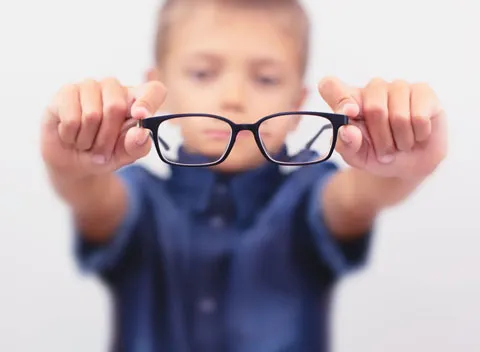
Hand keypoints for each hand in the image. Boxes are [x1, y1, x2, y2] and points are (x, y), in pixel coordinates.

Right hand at [41, 78, 166, 179]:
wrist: (73, 161)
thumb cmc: (105, 153)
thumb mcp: (124, 156)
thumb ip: (137, 147)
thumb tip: (141, 133)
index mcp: (138, 101)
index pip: (154, 90)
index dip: (149, 101)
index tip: (140, 115)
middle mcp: (115, 88)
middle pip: (116, 106)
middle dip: (107, 138)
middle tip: (102, 151)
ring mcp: (90, 86)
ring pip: (92, 115)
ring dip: (88, 140)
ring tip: (86, 142)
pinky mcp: (66, 91)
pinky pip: (71, 118)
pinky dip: (71, 136)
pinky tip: (70, 135)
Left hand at [318, 77, 447, 179]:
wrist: (407, 165)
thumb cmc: (376, 155)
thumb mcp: (356, 157)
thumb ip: (346, 145)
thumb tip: (347, 130)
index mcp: (347, 100)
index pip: (330, 85)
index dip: (340, 98)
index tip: (350, 113)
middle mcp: (372, 89)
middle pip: (374, 108)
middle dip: (381, 139)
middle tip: (384, 151)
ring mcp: (398, 87)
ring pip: (398, 116)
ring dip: (400, 141)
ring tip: (400, 144)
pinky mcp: (423, 91)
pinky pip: (419, 117)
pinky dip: (418, 135)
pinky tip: (417, 135)